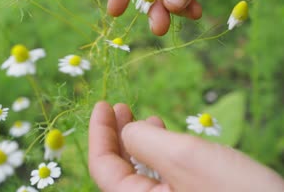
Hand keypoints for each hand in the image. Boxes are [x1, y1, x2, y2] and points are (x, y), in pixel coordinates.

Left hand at [88, 101, 283, 191]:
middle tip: (120, 107)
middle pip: (120, 171)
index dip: (99, 133)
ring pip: (142, 174)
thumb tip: (128, 129)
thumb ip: (146, 141)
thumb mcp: (184, 158)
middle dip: (118, 136)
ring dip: (140, 143)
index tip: (103, 103)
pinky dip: (162, 155)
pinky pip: (163, 180)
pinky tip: (170, 140)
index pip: (103, 168)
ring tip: (147, 117)